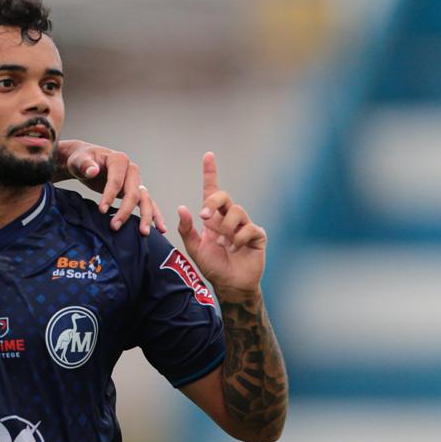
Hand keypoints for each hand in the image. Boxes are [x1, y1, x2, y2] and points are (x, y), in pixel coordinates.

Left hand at [60, 141, 164, 234]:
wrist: (86, 162)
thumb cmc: (81, 160)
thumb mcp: (78, 160)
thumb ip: (84, 164)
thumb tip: (92, 171)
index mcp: (119, 160)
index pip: (117, 181)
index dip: (110, 196)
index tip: (102, 210)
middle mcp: (131, 170)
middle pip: (133, 192)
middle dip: (125, 211)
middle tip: (114, 227)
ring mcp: (135, 181)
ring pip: (145, 199)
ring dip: (145, 216)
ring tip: (144, 233)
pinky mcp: (135, 191)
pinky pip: (147, 203)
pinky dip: (154, 215)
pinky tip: (160, 229)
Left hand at [177, 152, 265, 300]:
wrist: (230, 286)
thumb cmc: (213, 266)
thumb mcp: (195, 249)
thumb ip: (187, 230)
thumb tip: (182, 208)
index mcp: (214, 218)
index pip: (212, 191)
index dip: (210, 173)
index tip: (208, 156)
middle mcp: (230, 218)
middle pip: (224, 196)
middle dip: (213, 203)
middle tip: (205, 218)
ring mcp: (245, 225)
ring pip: (237, 211)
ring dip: (227, 228)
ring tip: (224, 243)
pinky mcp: (257, 235)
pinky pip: (249, 229)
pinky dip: (239, 239)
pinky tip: (236, 249)